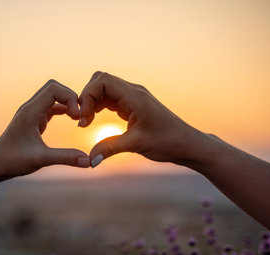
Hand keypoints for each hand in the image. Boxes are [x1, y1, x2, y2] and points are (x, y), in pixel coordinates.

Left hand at [0, 80, 89, 178]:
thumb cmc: (13, 161)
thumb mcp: (41, 159)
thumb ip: (65, 158)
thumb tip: (88, 161)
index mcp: (30, 112)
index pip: (53, 89)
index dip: (70, 98)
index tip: (77, 117)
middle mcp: (30, 108)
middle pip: (54, 87)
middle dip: (70, 96)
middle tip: (80, 115)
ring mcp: (31, 112)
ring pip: (52, 94)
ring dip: (67, 102)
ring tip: (77, 118)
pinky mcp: (33, 118)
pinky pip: (51, 105)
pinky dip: (63, 108)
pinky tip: (72, 120)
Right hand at [79, 72, 208, 167]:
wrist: (186, 144)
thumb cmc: (167, 142)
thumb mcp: (137, 145)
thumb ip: (110, 149)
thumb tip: (89, 160)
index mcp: (136, 97)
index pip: (103, 81)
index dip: (87, 95)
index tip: (84, 119)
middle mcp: (134, 92)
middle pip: (100, 80)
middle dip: (87, 97)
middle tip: (83, 120)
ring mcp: (133, 97)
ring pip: (104, 88)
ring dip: (92, 102)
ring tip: (86, 122)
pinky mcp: (132, 105)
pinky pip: (110, 98)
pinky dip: (99, 106)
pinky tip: (94, 121)